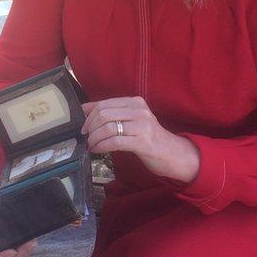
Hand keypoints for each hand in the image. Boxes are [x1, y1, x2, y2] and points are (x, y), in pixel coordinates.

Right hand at [0, 171, 37, 256]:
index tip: (11, 250)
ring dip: (25, 251)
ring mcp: (3, 238)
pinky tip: (33, 235)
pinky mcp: (12, 229)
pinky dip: (27, 242)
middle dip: (19, 256)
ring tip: (33, 241)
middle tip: (29, 244)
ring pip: (16, 254)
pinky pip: (20, 241)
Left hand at [81, 96, 199, 182]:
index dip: (89, 116)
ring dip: (94, 138)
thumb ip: (112, 113)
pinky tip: (97, 150)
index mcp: (135, 102)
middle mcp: (139, 110)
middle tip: (85, 137)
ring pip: (107, 128)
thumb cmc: (149, 137)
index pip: (104, 104)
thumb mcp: (132, 120)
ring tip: (90, 145)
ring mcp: (142, 126)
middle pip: (104, 115)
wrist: (173, 154)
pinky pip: (114, 142)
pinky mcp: (143, 142)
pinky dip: (101, 146)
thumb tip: (84, 109)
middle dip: (90, 127)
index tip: (83, 126)